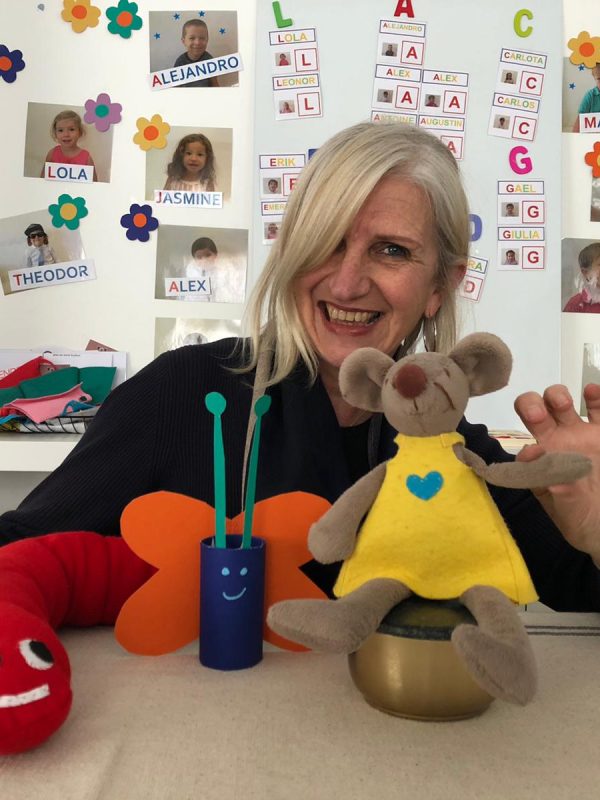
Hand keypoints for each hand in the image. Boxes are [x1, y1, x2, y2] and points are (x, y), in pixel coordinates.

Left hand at [514, 383, 599, 562]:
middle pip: (535, 411)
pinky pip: (598, 408)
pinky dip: (595, 396)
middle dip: (530, 405)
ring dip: (557, 396)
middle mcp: (558, 442)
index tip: (535, 453)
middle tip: (536, 414)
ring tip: (563, 405)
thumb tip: (531, 458)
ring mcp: (582, 435)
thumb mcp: (566, 512)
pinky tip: (592, 392)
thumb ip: (550, 487)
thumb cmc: (584, 521)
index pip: (523, 444)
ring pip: (561, 402)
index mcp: (542, 462)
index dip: (523, 445)